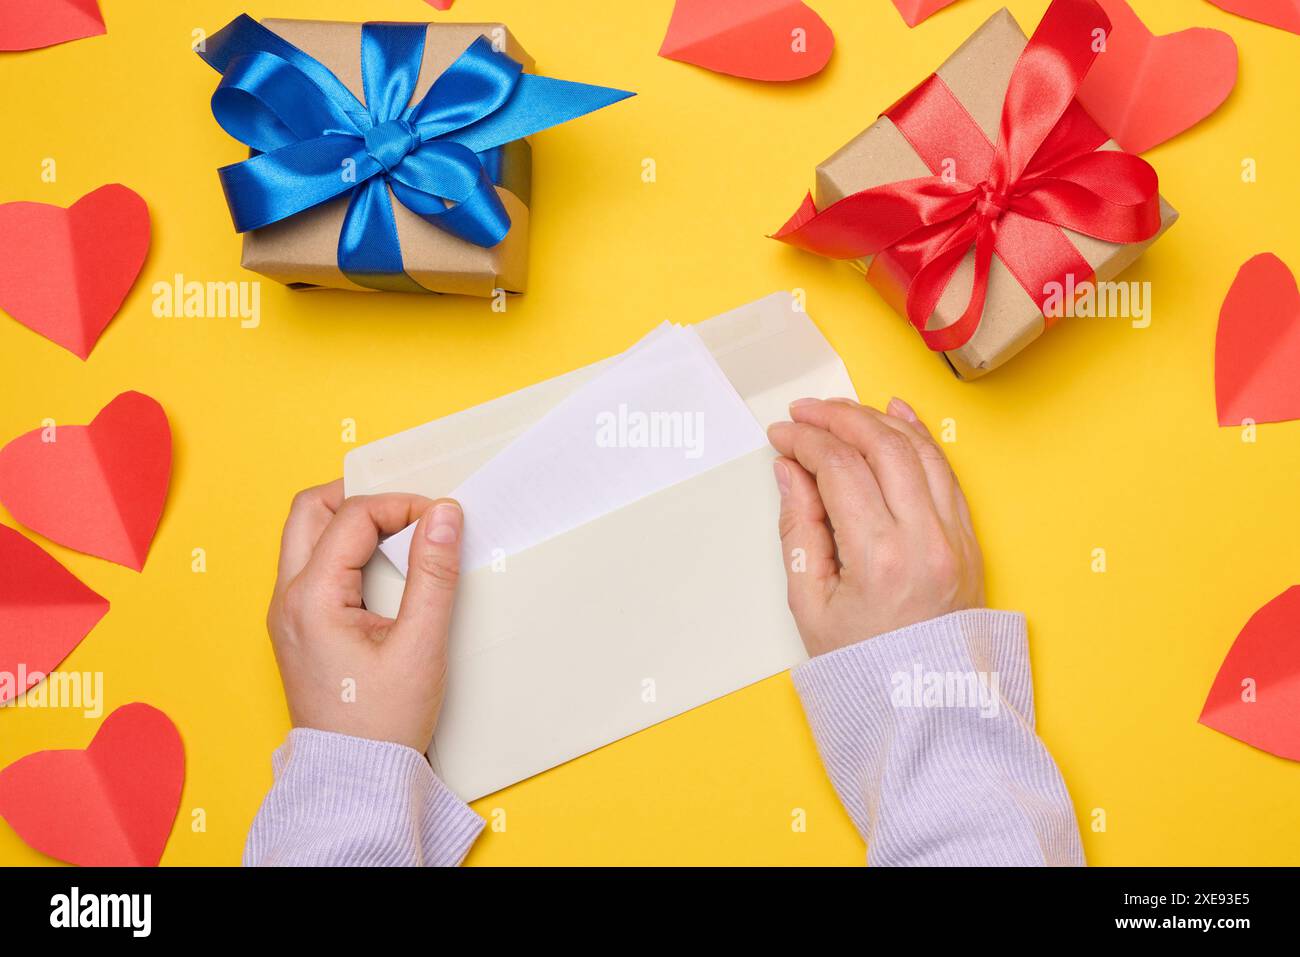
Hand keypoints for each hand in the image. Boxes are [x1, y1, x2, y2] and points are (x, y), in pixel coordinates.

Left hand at [266, 480, 463, 752]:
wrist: (352, 779)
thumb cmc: (382, 724)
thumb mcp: (420, 646)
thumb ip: (433, 574)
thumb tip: (444, 515)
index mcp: (311, 599)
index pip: (353, 517)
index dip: (401, 505)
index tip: (441, 519)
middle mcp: (287, 599)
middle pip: (309, 510)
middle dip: (360, 496)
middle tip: (406, 508)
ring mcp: (286, 613)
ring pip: (306, 535)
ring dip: (349, 522)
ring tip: (398, 535)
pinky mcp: (298, 627)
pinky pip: (312, 566)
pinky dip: (345, 551)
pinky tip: (383, 569)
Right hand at [768, 397, 983, 656]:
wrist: (924, 706)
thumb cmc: (865, 663)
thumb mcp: (810, 602)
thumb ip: (798, 527)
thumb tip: (791, 471)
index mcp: (880, 558)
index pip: (839, 468)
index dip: (805, 441)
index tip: (781, 435)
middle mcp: (926, 540)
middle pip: (881, 446)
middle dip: (838, 418)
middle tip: (806, 412)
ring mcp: (955, 537)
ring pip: (918, 450)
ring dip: (877, 420)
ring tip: (842, 412)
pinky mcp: (969, 539)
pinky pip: (946, 471)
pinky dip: (920, 437)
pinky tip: (896, 417)